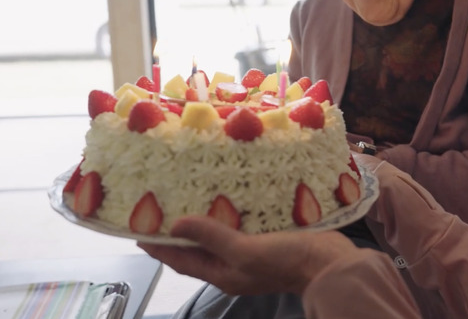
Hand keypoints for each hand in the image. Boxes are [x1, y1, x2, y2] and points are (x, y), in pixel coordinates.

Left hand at [138, 216, 356, 295]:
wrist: (331, 263)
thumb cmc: (288, 260)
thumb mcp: (245, 250)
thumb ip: (211, 236)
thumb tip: (175, 225)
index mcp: (223, 273)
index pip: (181, 260)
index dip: (158, 246)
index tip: (136, 228)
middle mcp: (234, 265)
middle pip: (197, 248)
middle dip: (179, 230)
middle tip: (161, 204)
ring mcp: (252, 253)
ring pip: (219, 236)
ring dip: (205, 219)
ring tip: (189, 195)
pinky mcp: (269, 240)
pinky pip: (241, 227)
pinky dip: (230, 214)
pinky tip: (230, 196)